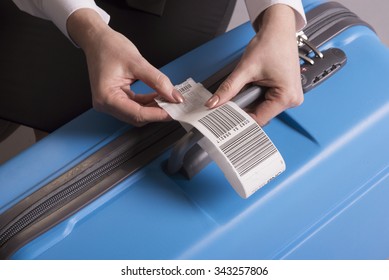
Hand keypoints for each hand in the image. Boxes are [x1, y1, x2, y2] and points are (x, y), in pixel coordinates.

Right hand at [67, 9, 182, 125]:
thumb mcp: (137, 62)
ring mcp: (110, 103)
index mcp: (106, 97)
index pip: (137, 114)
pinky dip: (148, 103)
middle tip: (175, 105)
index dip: (158, 114)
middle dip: (157, 112)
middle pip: (137, 117)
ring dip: (154, 108)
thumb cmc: (109, 47)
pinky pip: (135, 106)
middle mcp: (106, 104)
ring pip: (138, 114)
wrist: (97, 39)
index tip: (174, 111)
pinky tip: (159, 96)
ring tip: (169, 100)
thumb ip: (158, 81)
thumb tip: (174, 96)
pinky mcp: (115, 99)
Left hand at [205, 4, 302, 126]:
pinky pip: (265, 101)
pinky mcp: (284, 92)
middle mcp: (291, 99)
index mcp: (287, 96)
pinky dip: (255, 96)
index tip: (225, 118)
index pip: (259, 119)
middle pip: (260, 114)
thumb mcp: (246, 69)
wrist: (278, 30)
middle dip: (243, 108)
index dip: (240, 119)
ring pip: (262, 108)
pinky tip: (251, 87)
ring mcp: (289, 96)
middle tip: (228, 102)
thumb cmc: (271, 43)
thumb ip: (228, 88)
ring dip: (249, 101)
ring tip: (245, 87)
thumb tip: (214, 103)